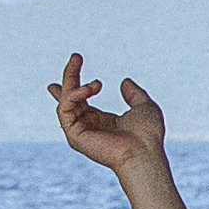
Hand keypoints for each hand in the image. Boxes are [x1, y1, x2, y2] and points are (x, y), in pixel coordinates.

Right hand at [47, 55, 169, 175]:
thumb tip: (125, 81)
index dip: (71, 89)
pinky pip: (65, 109)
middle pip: (70, 98)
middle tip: (77, 56)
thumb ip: (135, 94)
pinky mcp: (74, 135)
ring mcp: (80, 132)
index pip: (80, 103)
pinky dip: (74, 95)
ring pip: (65, 101)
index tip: (61, 77)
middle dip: (70, 76)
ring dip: (73, 82)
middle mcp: (88, 126)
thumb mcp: (144, 106)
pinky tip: (90, 89)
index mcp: (102, 122)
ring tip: (96, 82)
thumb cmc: (147, 135)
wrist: (144, 152)